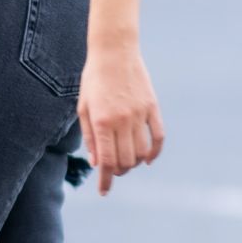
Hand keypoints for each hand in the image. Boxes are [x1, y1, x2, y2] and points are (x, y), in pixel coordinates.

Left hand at [77, 43, 164, 195]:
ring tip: (127, 162)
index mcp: (102, 122)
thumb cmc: (94, 79)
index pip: (106, 161)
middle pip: (125, 161)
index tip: (104, 191)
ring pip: (142, 153)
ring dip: (134, 163)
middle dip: (118, 171)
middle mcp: (122, 121)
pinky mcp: (152, 108)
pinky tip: (148, 159)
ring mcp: (139, 115)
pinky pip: (158, 138)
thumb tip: (96, 162)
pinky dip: (154, 152)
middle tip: (113, 169)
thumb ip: (89, 136)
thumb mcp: (83, 107)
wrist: (114, 51)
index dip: (105, 181)